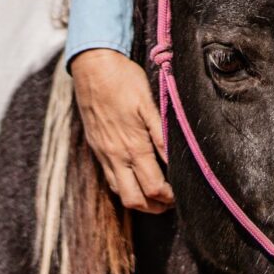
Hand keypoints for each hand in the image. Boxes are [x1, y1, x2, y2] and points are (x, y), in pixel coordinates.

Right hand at [70, 48, 174, 213]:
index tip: (181, 194)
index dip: (169, 197)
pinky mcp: (96, 147)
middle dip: (154, 207)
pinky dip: (124, 185)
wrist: (92, 66)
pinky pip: (109, 177)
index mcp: (133, 146)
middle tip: (171, 201)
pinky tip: (135, 177)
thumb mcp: (149, 105)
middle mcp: (116, 155)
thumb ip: (162, 136)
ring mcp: (103, 153)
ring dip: (138, 199)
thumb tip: (175, 162)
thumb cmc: (124, 81)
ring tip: (156, 194)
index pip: (153, 188)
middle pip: (134, 200)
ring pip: (119, 192)